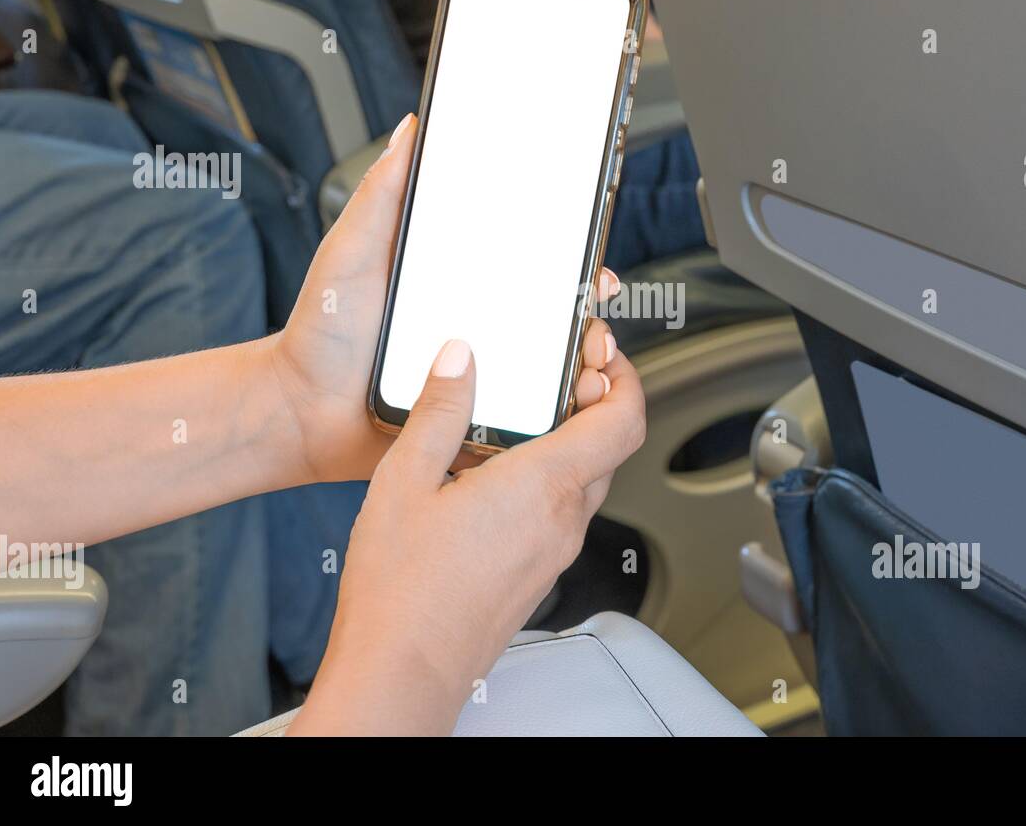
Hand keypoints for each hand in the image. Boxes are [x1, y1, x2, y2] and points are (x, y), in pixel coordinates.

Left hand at [265, 114, 621, 483]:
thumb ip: (382, 195)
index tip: (587, 235)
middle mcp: (475, 322)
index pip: (523, 255)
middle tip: (594, 291)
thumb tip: (411, 129)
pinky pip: (527, 409)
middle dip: (585, 296)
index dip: (562, 244)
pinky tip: (570, 391)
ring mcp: (479, 371)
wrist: (301, 415)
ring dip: (582, 350)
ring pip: (551, 359)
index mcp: (454, 278)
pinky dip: (556, 402)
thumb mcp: (350, 251)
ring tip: (590, 344)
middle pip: (551, 306)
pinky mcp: (476, 415)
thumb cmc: (319, 334)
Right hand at [289, 336, 645, 734]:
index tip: (601, 352)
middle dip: (593, 401)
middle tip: (561, 373)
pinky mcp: (538, 574)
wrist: (401, 674)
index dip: (624, 377)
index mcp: (543, 486)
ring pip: (585, 481)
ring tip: (519, 418)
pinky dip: (547, 480)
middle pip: (609, 446)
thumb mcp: (404, 480)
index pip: (625, 419)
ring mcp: (554, 552)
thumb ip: (439, 410)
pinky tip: (495, 475)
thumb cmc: (401, 594)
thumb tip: (459, 359)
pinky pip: (560, 513)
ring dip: (570, 442)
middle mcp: (563, 521)